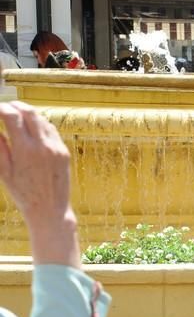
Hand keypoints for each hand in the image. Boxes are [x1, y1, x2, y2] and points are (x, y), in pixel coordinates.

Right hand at [0, 101, 78, 266]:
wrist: (49, 210)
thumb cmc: (23, 193)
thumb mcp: (4, 171)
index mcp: (25, 150)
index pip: (12, 116)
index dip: (1, 108)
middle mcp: (43, 145)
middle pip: (30, 113)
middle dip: (16, 106)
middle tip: (6, 107)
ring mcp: (57, 148)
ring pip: (43, 120)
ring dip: (29, 114)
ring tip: (18, 116)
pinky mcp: (64, 152)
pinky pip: (52, 131)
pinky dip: (41, 125)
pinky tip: (33, 128)